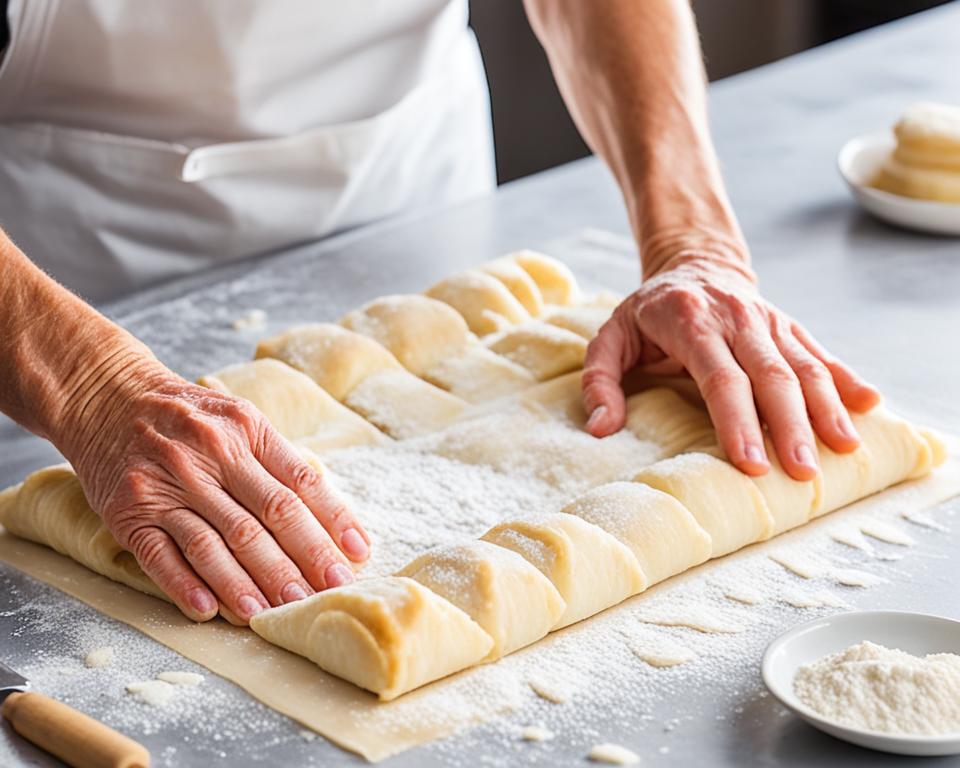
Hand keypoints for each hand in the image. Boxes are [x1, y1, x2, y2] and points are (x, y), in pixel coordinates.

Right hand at [58, 351, 369, 623]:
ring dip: (245, 582)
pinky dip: (185, 584)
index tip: (356, 556)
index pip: (299, 482)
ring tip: (271, 614)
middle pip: (263, 516)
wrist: (107, 394)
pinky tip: (209, 610)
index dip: (332, 522)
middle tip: (323, 595)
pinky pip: (160, 554)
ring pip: (214, 541)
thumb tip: (330, 518)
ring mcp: (166, 484)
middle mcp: (209, 455)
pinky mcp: (130, 511)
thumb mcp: (240, 420)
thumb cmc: (191, 417)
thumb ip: (280, 463)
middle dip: (299, 560)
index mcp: (246, 430)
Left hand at [582, 257, 879, 479]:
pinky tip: (869, 405)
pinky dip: (846, 378)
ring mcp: (769, 321)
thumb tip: (601, 428)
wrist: (693, 263)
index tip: (750, 461)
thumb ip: (599, 380)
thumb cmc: (647, 313)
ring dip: (826, 408)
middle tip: (802, 472)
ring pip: (804, 365)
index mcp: (691, 321)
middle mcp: (737, 318)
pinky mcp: (789, 326)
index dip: (738, 420)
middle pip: (771, 375)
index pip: (720, 377)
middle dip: (790, 426)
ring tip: (843, 449)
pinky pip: (820, 353)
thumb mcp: (610, 338)